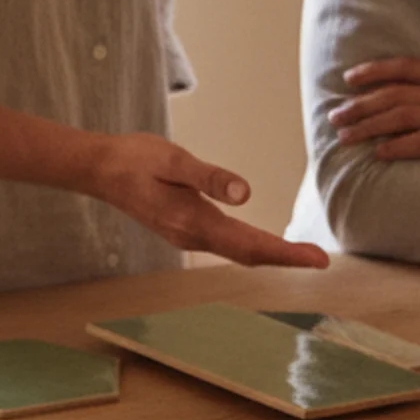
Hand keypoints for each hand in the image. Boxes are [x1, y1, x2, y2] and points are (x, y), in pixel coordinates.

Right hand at [83, 133, 329, 268]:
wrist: (99, 169)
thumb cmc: (135, 159)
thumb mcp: (174, 160)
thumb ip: (210, 178)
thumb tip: (246, 194)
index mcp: (193, 220)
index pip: (249, 243)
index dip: (286, 253)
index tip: (317, 259)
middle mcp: (191, 235)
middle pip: (248, 254)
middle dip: (285, 258)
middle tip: (320, 260)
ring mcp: (186, 236)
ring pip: (237, 252)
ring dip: (270, 255)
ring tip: (301, 254)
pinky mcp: (183, 229)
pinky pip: (225, 244)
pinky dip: (251, 247)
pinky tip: (263, 244)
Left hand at [333, 57, 419, 169]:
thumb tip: (376, 100)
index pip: (407, 66)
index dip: (375, 70)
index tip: (348, 78)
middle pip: (397, 93)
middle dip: (361, 105)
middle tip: (336, 117)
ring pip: (403, 116)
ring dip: (369, 127)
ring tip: (346, 138)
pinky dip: (396, 147)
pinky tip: (377, 154)